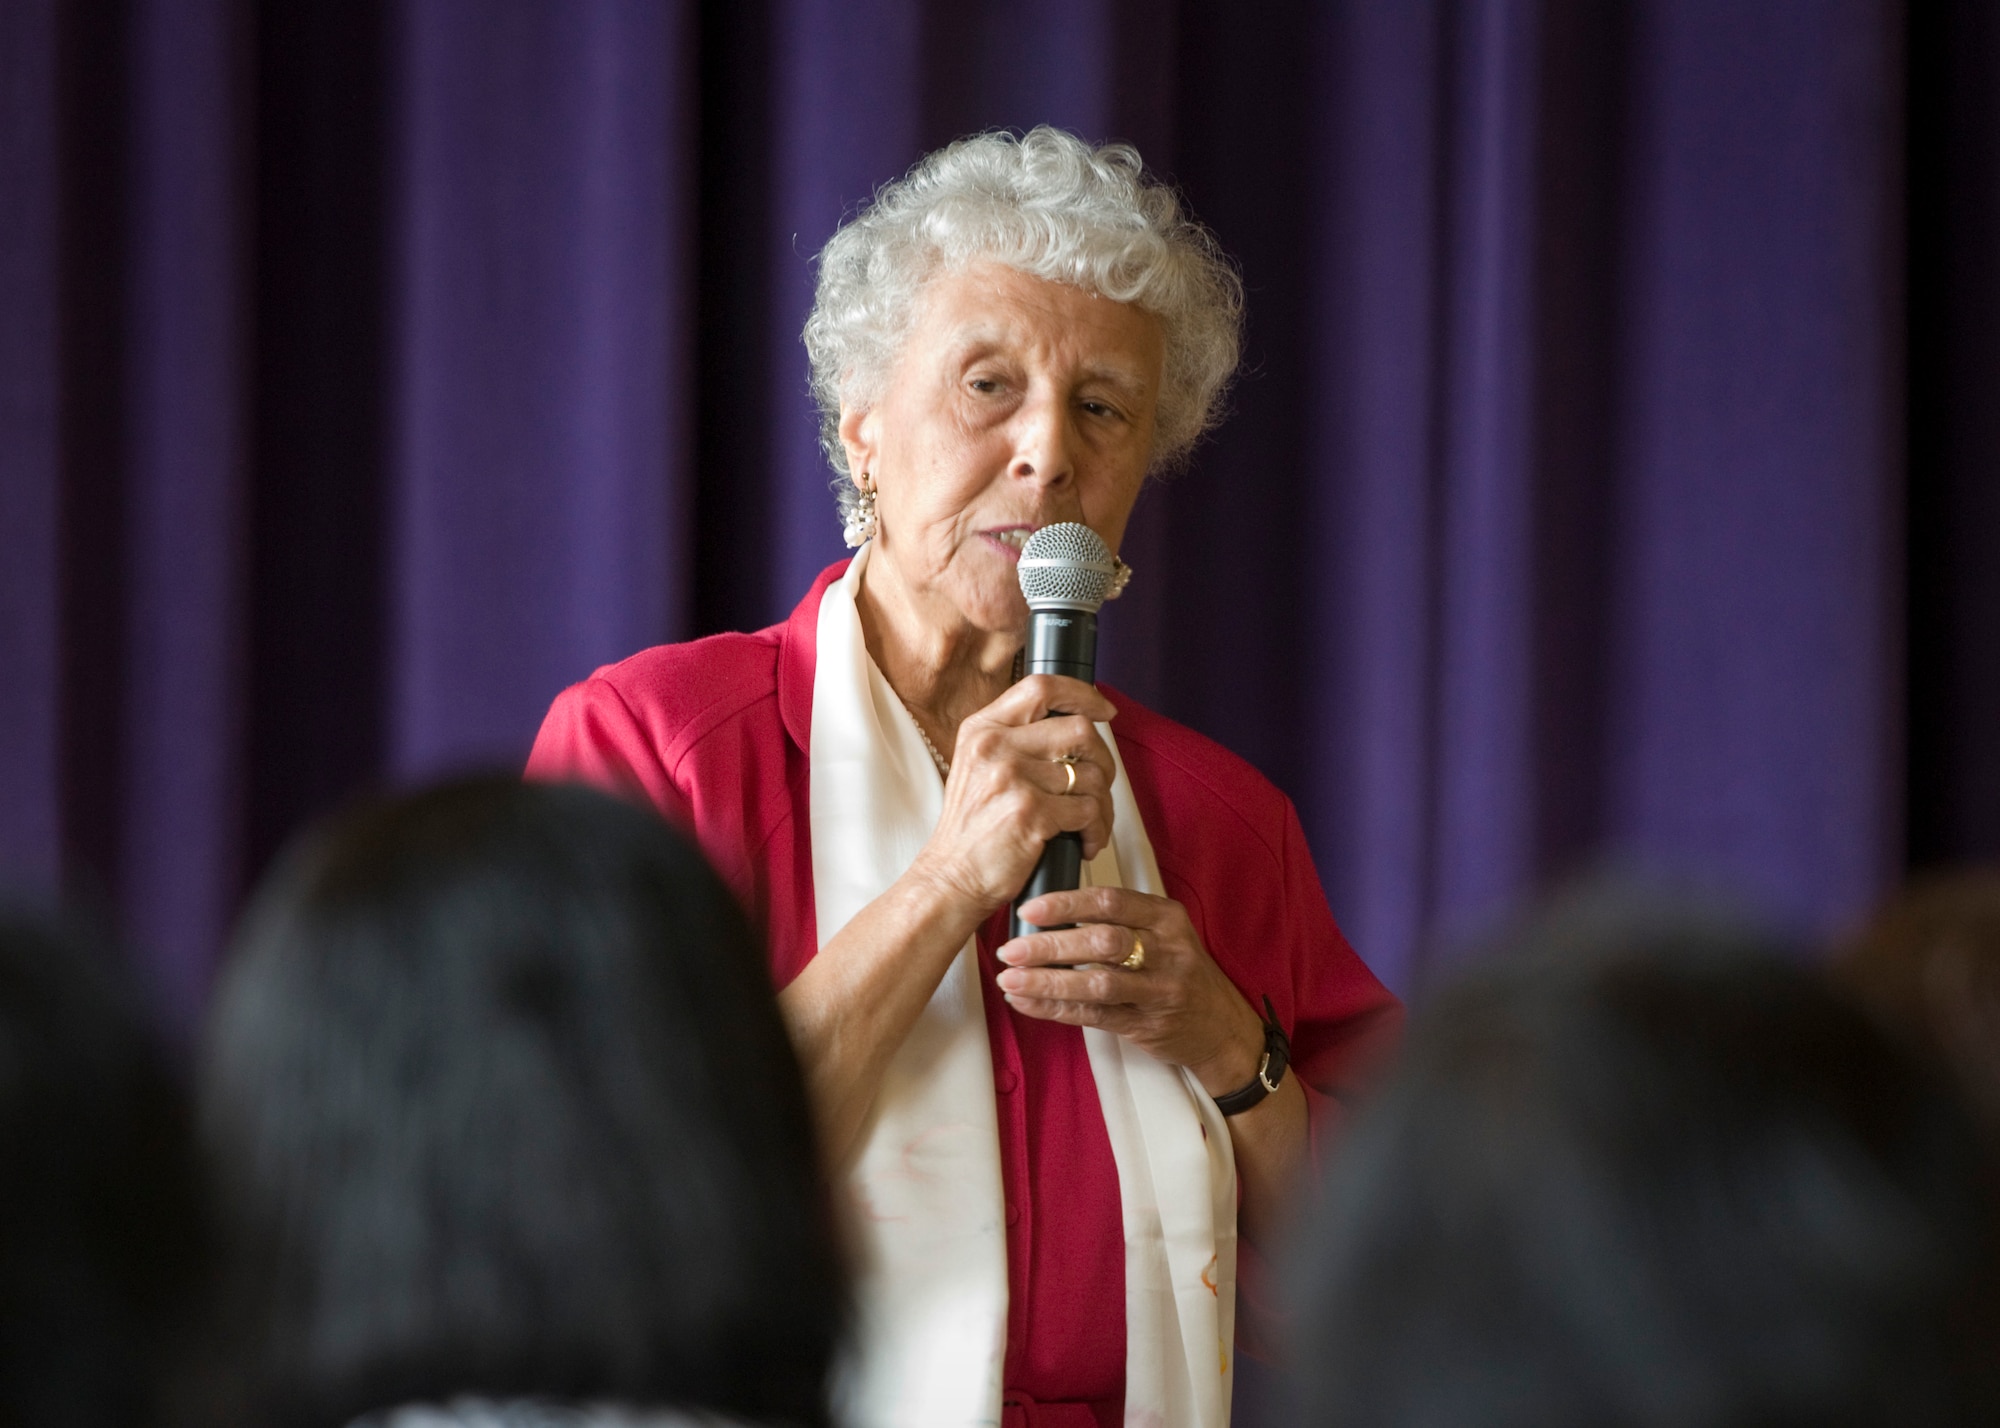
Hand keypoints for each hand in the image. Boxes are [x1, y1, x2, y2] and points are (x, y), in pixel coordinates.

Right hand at [906, 676, 1117, 917]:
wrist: (951, 878)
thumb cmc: (972, 829)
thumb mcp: (979, 767)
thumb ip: (1017, 740)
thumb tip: (1076, 725)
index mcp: (982, 728)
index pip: (1042, 686)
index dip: (1082, 694)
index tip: (1104, 710)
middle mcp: (995, 746)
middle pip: (1080, 730)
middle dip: (1103, 762)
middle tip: (1096, 787)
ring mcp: (1012, 777)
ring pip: (1090, 775)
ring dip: (1102, 805)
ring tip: (1089, 825)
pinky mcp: (1030, 812)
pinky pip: (1088, 810)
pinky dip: (1096, 830)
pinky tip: (1084, 843)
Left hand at [994, 885, 1266, 1095]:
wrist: (1222, 1027)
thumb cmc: (1181, 973)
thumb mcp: (1165, 934)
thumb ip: (1121, 921)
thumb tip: (1050, 914)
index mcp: (1166, 918)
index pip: (1111, 901)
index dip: (1066, 903)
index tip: (1030, 909)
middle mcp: (1167, 951)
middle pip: (1102, 942)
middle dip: (1050, 946)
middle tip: (1012, 948)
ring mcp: (1160, 991)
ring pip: (1097, 983)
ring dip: (1048, 982)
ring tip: (1011, 979)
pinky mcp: (1148, 1025)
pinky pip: (1094, 1016)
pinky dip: (1056, 1009)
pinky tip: (1028, 1004)